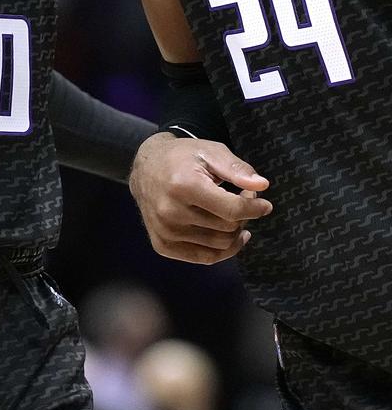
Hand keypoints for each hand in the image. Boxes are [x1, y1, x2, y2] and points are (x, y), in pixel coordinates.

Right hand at [129, 132, 272, 264]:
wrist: (145, 168)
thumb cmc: (181, 157)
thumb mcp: (210, 151)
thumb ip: (236, 168)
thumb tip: (262, 186)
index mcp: (183, 186)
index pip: (232, 210)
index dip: (255, 208)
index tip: (264, 204)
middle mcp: (171, 212)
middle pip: (227, 228)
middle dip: (243, 215)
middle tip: (242, 199)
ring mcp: (165, 232)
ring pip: (219, 245)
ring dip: (234, 232)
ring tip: (232, 214)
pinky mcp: (162, 245)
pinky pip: (205, 258)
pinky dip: (222, 250)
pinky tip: (229, 236)